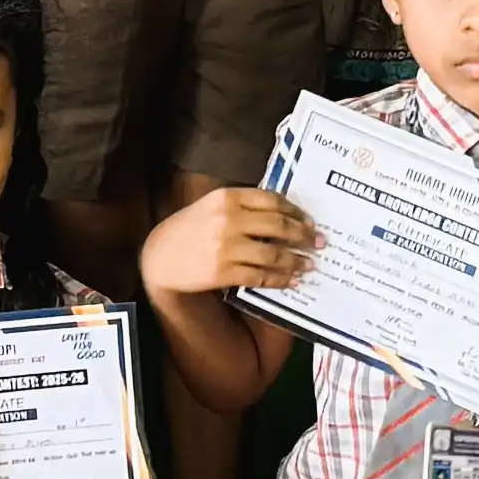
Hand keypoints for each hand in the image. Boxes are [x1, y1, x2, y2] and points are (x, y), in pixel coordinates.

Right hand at [140, 183, 318, 301]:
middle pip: (278, 226)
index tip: (309, 221)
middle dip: (303, 236)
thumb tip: (283, 215)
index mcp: (227, 197)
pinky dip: (279, 279)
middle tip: (318, 243)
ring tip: (308, 265)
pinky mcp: (223, 272)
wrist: (160, 258)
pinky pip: (260, 276)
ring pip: (273, 254)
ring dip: (296, 261)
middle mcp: (228, 219)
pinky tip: (289, 280)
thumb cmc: (189, 229)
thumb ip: (242, 206)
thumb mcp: (212, 206)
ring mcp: (226, 247)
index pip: (272, 200)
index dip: (296, 212)